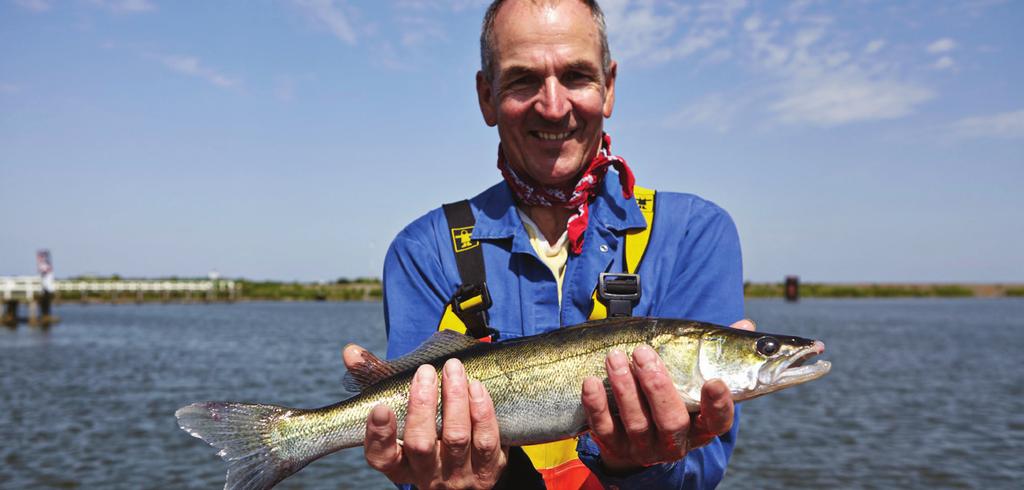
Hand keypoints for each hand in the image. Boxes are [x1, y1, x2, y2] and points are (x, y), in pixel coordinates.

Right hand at [343, 345, 507, 488]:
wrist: (471, 465)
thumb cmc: (428, 428)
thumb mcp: (403, 413)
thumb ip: (377, 381)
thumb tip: (350, 351)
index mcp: (400, 464)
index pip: (381, 456)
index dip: (379, 434)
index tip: (380, 407)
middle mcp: (427, 474)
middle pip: (421, 444)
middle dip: (422, 406)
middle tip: (424, 371)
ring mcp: (459, 475)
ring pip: (456, 438)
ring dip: (454, 400)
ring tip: (453, 368)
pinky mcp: (488, 470)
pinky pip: (486, 440)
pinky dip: (481, 412)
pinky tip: (476, 387)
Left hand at [581, 319, 756, 473]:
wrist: (633, 433)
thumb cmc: (671, 392)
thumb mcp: (692, 374)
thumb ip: (716, 350)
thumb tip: (747, 323)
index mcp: (702, 424)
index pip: (718, 421)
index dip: (718, 404)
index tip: (715, 382)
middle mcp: (676, 442)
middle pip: (672, 421)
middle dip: (657, 386)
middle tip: (643, 352)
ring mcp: (645, 448)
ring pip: (637, 424)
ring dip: (624, 388)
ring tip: (614, 356)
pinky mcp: (615, 447)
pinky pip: (604, 430)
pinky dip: (596, 406)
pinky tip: (590, 382)